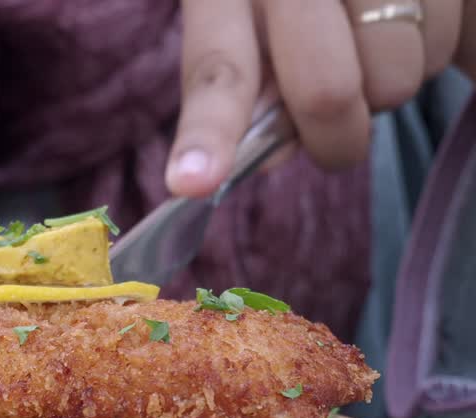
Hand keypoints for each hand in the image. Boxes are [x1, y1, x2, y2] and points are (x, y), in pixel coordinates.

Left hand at [167, 0, 463, 197]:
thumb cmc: (297, 16)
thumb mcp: (256, 42)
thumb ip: (248, 103)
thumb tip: (263, 159)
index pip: (217, 69)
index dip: (208, 130)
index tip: (193, 182)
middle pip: (324, 92)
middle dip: (334, 138)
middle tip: (334, 136)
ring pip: (393, 80)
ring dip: (385, 91)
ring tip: (371, 55)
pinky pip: (441, 49)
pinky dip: (428, 56)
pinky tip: (406, 26)